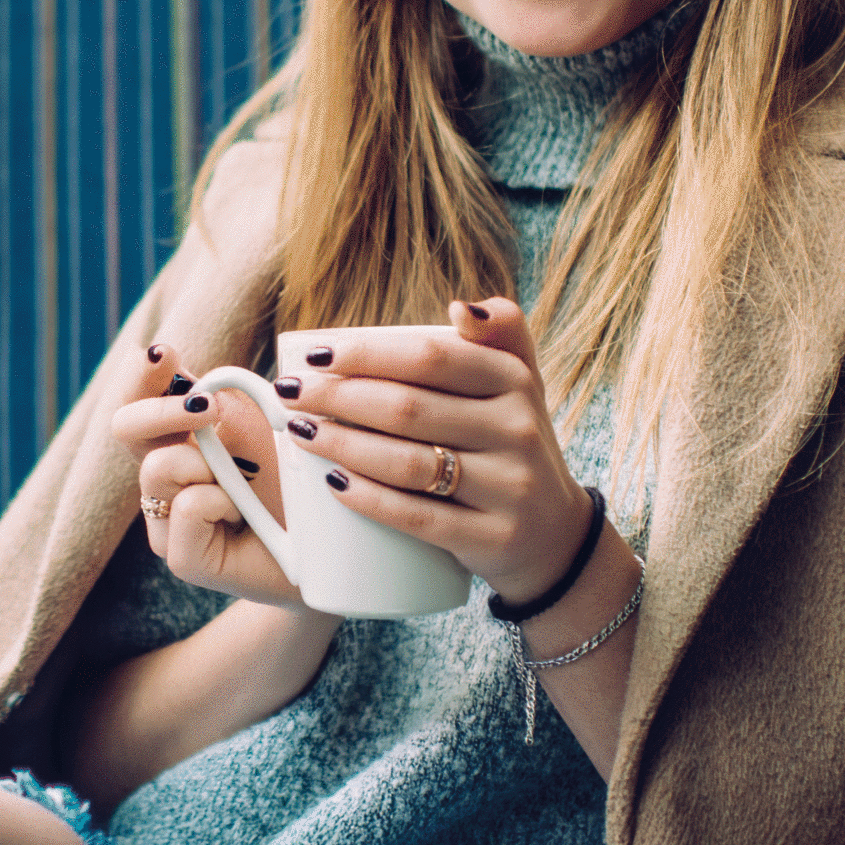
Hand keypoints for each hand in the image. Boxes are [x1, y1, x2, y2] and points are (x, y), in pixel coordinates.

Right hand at [114, 344, 305, 608]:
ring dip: (208, 464)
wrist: (332, 544)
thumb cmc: (298, 477)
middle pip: (124, 426)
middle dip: (161, 409)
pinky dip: (222, 502)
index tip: (165, 353)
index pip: (137, 396)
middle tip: (206, 408)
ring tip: (244, 483)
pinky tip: (245, 515)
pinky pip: (188, 508)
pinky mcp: (183, 559)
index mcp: (179, 437)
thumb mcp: (267, 422)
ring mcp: (168, 521)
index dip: (139, 371)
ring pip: (157, 468)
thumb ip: (229, 396)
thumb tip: (192, 376)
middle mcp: (164, 477)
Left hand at [275, 301, 598, 604]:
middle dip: (337, 397)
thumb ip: (501, 329)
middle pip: (409, 408)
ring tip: (300, 433)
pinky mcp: (493, 537)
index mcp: (515, 381)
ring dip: (343, 445)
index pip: (431, 357)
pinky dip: (371, 500)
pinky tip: (332, 484)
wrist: (555, 534)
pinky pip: (420, 518)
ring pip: (408, 463)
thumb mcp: (521, 383)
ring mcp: (508, 486)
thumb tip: (458, 308)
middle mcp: (518, 429)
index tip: (313, 353)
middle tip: (289, 393)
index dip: (366, 353)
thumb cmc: (512, 442)